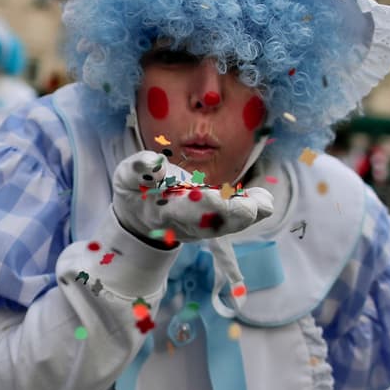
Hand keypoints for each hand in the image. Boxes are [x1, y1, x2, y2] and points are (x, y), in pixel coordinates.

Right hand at [112, 151, 273, 246]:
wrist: (138, 216)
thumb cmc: (134, 190)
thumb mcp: (125, 176)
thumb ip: (138, 169)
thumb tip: (154, 162)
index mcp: (160, 210)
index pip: (183, 210)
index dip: (201, 204)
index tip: (218, 197)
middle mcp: (183, 223)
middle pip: (210, 224)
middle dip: (233, 215)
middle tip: (256, 204)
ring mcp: (198, 227)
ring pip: (225, 226)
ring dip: (247, 215)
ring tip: (264, 201)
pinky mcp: (210, 224)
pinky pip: (231, 222)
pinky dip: (249, 213)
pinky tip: (263, 200)